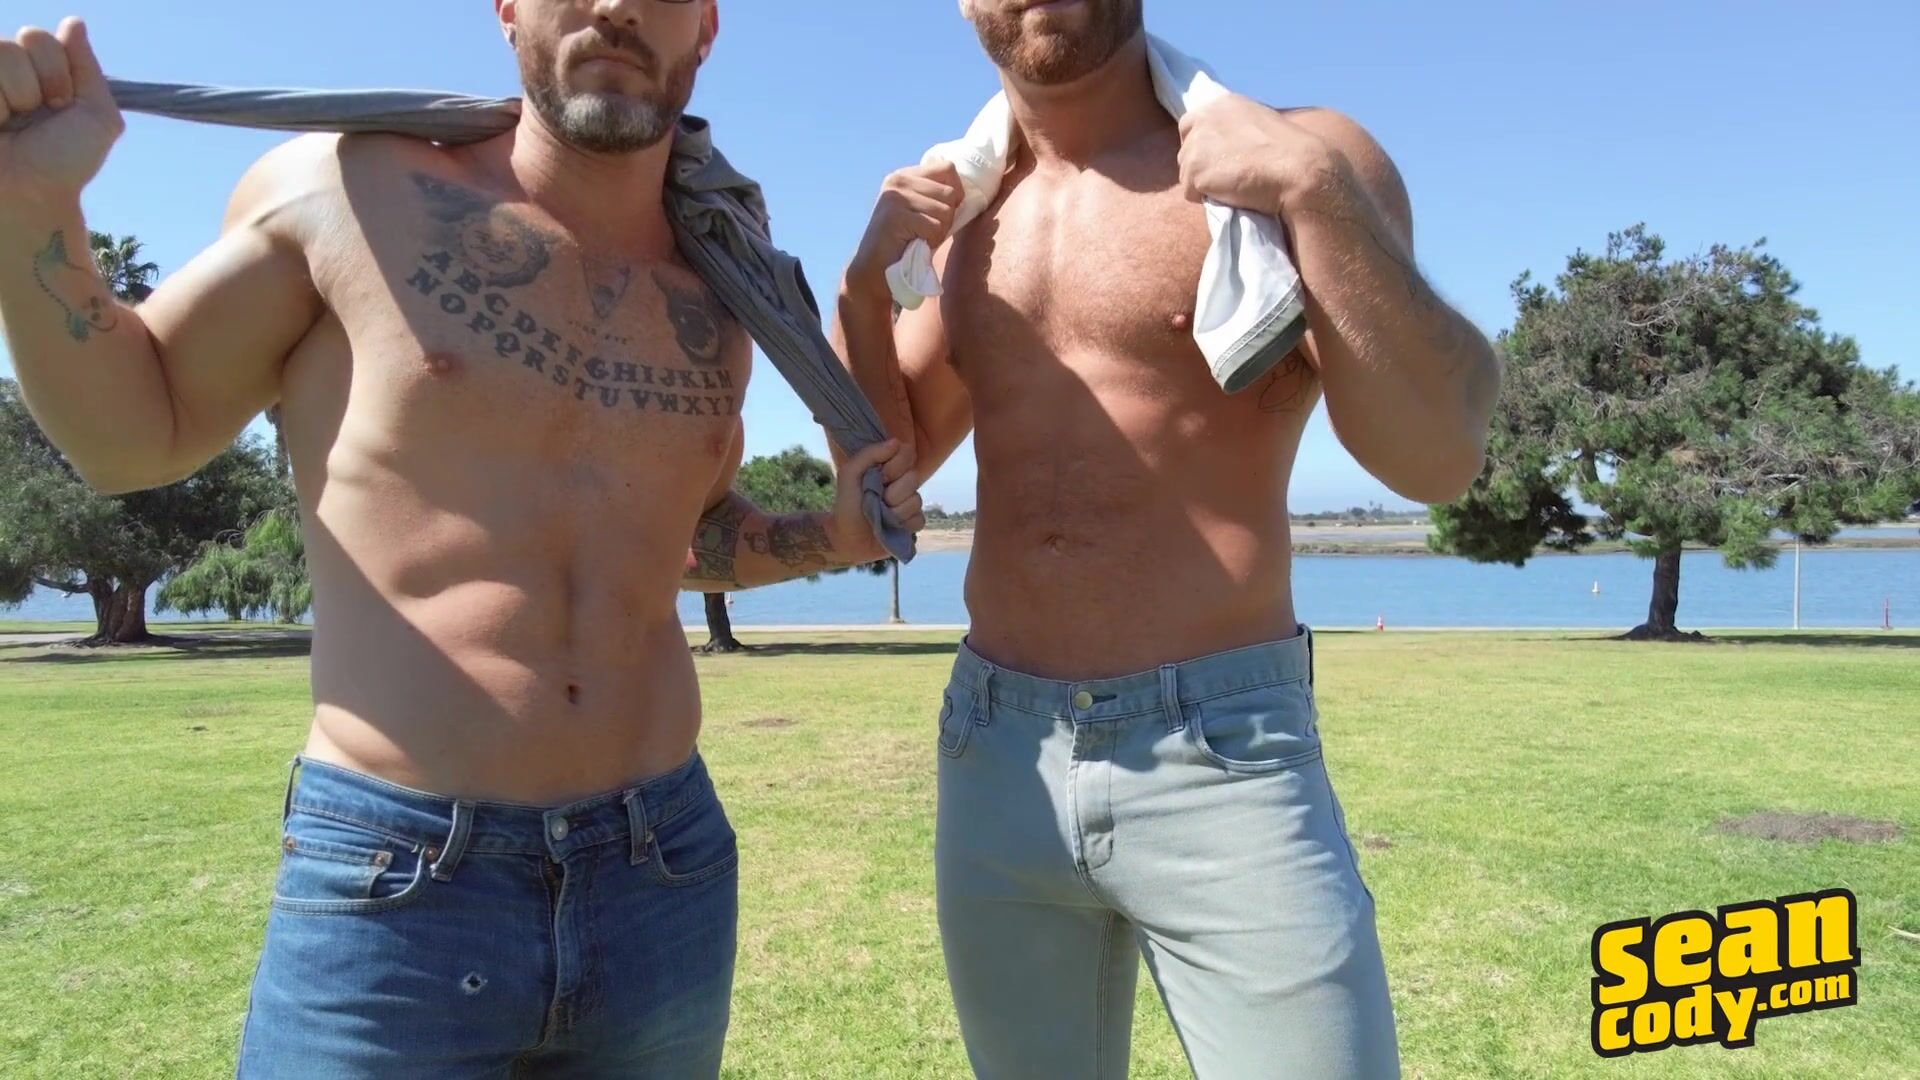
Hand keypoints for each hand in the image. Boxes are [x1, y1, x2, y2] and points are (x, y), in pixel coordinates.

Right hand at [0, 19, 122, 213]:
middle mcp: (4, 74)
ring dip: (10, 97)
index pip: (38, 39)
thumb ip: (87, 69)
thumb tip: (72, 22)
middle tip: (32, 119)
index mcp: (36, 74)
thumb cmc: (62, 164)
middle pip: (15, 43)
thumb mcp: (97, 117)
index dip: (55, 74)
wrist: (28, 196)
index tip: (59, 107)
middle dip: (32, 85)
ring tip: (7, 127)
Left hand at [829, 438, 924, 558]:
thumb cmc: (847, 505)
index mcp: (888, 468)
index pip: (908, 453)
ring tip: (881, 517)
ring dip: (895, 511)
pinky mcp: (912, 524)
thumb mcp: (850, 474)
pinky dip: (904, 525)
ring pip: (916, 501)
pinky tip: (891, 527)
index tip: (880, 476)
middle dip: (893, 492)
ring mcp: (909, 504)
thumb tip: (896, 442)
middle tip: (877, 500)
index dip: (896, 466)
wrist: (846, 539)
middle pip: (914, 478)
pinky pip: (919, 520)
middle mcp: (902, 483)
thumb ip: (870, 454)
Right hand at [846, 163, 963, 299]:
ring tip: (920, 237)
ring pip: (945, 211)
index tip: (948, 208)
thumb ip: (936, 195)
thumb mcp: (920, 210)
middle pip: (950, 193)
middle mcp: (899, 181)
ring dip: (939, 231)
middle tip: (928, 230)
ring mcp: (896, 198)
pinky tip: (915, 244)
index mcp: (905, 176)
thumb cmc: (905, 241)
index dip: (956, 190)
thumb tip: (966, 193)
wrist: (876, 268)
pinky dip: (931, 241)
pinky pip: (935, 227)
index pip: (947, 168)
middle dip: (947, 217)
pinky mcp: (896, 217)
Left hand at [1176, 94, 1340, 217]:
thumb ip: (1235, 128)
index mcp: (1220, 104)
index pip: (1189, 125)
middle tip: (1229, 175)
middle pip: (1185, 152)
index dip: (1202, 147)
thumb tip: (1224, 144)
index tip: (1220, 160)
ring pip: (1186, 174)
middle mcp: (1203, 119)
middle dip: (1202, 167)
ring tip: (1234, 183)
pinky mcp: (1194, 171)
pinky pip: (1190, 193)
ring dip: (1204, 184)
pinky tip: (1230, 192)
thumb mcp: (1258, 123)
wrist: (1296, 168)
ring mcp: (1196, 145)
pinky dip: (1206, 198)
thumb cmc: (1286, 150)